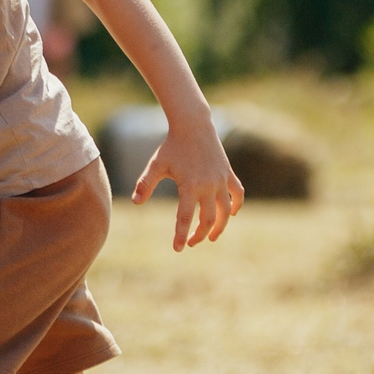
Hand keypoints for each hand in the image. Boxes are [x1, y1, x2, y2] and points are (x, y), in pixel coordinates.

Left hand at [135, 112, 243, 249]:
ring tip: (212, 237)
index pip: (184, 217)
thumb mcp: (156, 165)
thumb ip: (145, 183)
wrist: (193, 125)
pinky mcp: (228, 173)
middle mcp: (208, 185)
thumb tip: (136, 202)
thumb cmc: (172, 146)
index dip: (181, 235)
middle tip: (190, 243)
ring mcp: (220, 180)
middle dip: (200, 234)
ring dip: (220, 226)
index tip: (178, 249)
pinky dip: (236, 205)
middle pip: (208, 219)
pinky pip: (237, 193)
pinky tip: (232, 214)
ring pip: (226, 211)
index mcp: (190, 186)